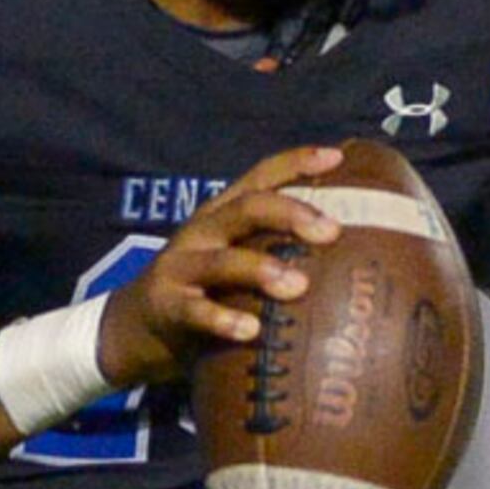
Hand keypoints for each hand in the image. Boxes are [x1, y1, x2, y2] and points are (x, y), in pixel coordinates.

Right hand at [98, 145, 343, 387]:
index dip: (296, 162)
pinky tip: (249, 331)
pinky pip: (196, 312)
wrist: (135, 327)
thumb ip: (278, 253)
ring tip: (298, 285)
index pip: (261, 176)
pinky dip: (222, 320)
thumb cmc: (208, 292)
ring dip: (262, 269)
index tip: (337, 158)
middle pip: (247, 209)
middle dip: (291, 214)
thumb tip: (354, 260)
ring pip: (223, 260)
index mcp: (224, 215)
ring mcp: (182, 267)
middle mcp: (203, 232)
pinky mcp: (168, 306)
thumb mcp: (237, 260)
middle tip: (331, 231)